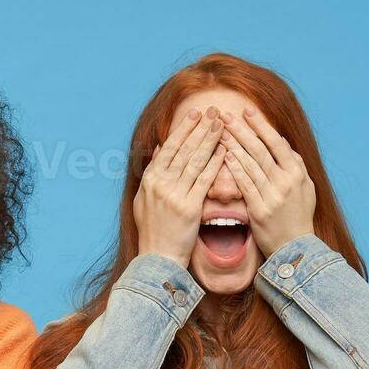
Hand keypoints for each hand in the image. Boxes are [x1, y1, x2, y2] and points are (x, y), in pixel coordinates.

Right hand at [133, 107, 227, 265]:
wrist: (158, 258)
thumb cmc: (153, 230)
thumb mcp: (143, 199)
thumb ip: (151, 173)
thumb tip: (157, 149)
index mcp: (149, 180)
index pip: (169, 148)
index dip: (183, 129)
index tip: (195, 114)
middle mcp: (160, 184)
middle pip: (184, 149)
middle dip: (199, 127)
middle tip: (213, 110)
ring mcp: (174, 195)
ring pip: (195, 160)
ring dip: (210, 139)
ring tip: (222, 124)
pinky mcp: (189, 208)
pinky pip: (205, 180)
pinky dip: (215, 163)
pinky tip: (225, 150)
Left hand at [221, 107, 315, 256]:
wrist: (295, 247)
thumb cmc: (300, 215)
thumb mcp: (306, 187)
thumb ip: (296, 163)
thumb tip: (282, 142)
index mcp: (297, 173)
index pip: (276, 142)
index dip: (260, 125)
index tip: (247, 111)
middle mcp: (285, 182)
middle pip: (259, 150)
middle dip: (241, 130)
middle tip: (226, 115)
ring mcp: (272, 196)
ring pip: (250, 165)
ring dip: (234, 146)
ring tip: (220, 131)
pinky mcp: (258, 210)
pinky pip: (245, 185)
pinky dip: (235, 169)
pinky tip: (225, 156)